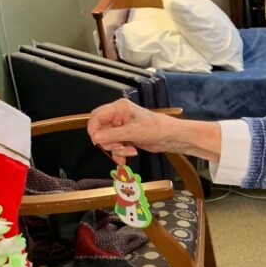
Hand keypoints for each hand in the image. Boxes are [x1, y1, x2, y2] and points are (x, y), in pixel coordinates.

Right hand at [88, 101, 220, 164]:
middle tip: (120, 147)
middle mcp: (118, 116)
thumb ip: (113, 135)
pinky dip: (119, 154)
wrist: (171, 138)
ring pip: (108, 141)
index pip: (97, 116)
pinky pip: (115, 147)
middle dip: (109, 142)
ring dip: (116, 150)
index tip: (97, 142)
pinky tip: (126, 158)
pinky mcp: (126, 138)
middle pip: (101, 131)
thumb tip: (96, 138)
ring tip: (130, 151)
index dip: (94, 129)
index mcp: (119, 108)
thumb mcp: (133, 132)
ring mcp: (121, 128)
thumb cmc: (157, 128)